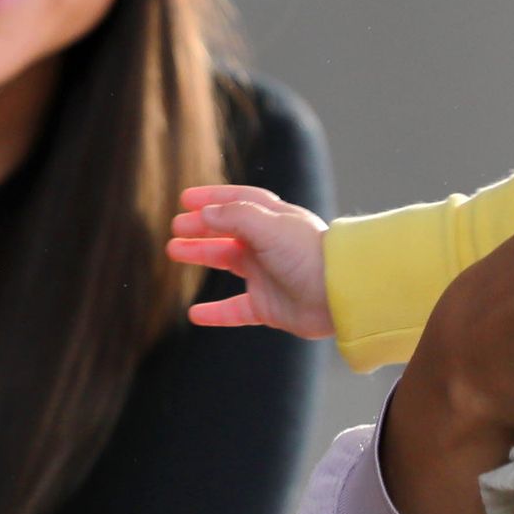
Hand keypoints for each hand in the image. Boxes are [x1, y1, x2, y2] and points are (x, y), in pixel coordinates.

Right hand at [169, 184, 333, 336]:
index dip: (213, 198)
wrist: (339, 296)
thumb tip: (205, 214)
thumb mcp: (269, 226)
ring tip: (174, 252)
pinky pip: (235, 310)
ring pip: (227, 262)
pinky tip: (194, 314)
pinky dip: (215, 312)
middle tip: (175, 228)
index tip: (186, 200)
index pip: (238, 202)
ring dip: (201, 255)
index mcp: (274, 220)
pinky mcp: (269, 306)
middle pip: (228, 231)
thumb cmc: (309, 256)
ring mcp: (268, 275)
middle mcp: (269, 245)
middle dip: (201, 227)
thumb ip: (234, 217)